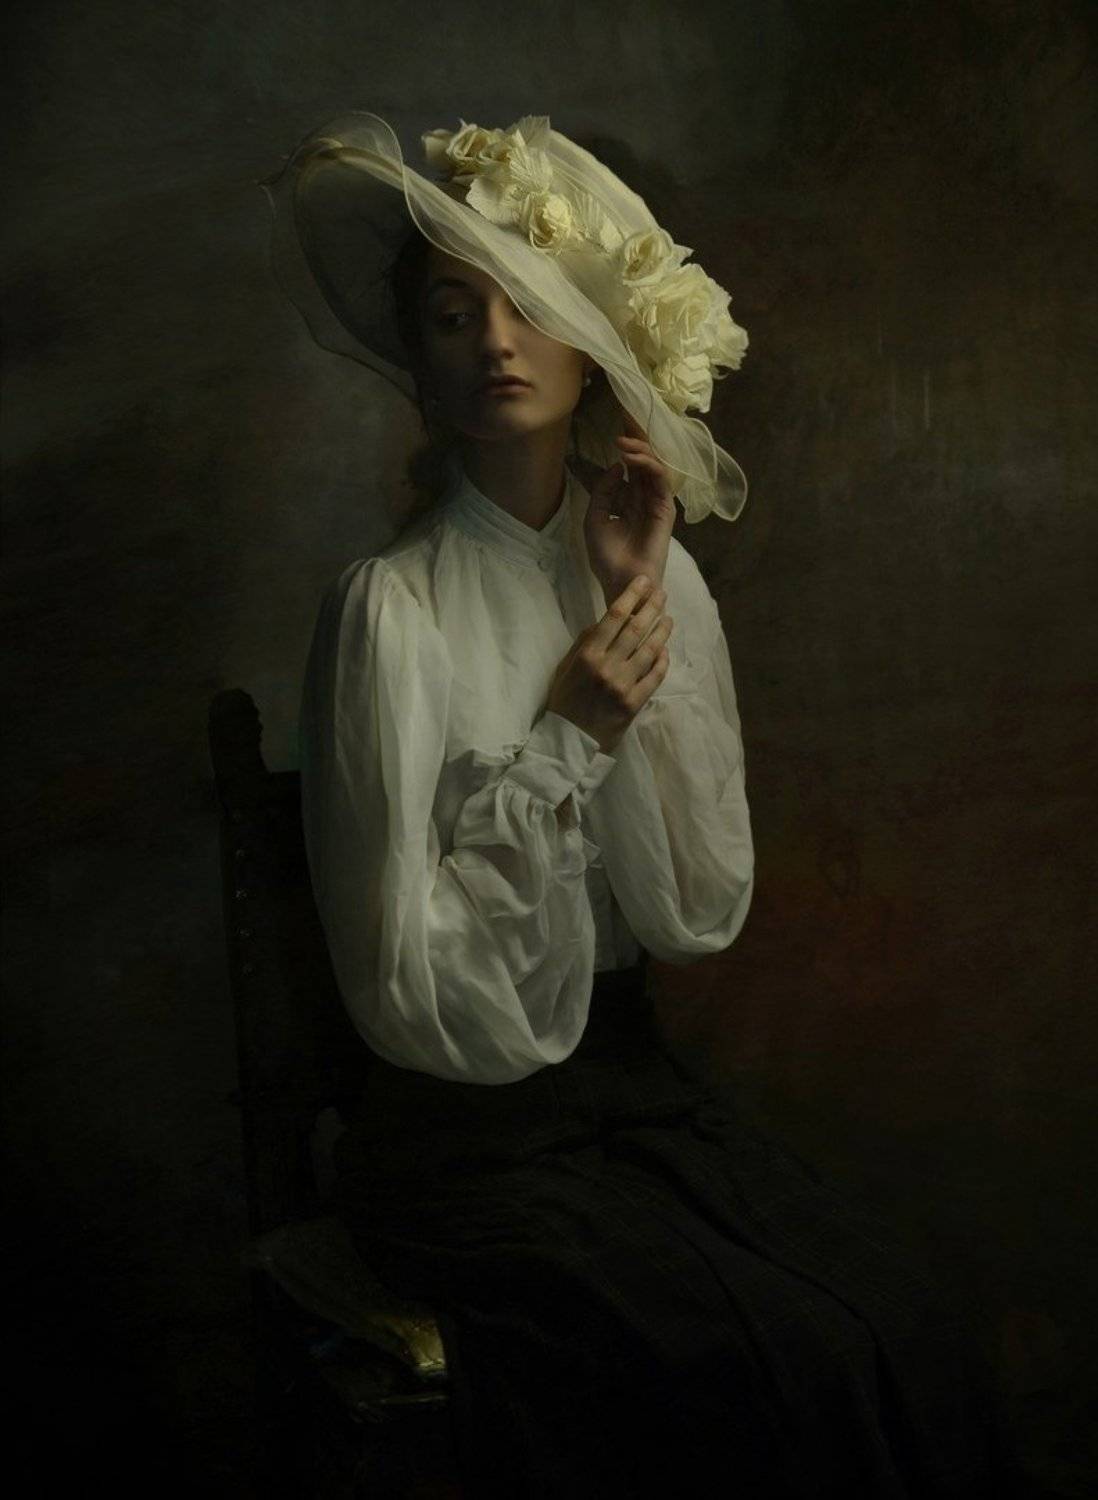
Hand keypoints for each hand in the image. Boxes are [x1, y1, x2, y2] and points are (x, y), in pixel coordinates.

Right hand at [545, 575, 673, 755]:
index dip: (631, 596)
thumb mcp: (565, 668)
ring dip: (662, 631)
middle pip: (636, 629)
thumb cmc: (564, 702)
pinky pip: (655, 677)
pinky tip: (665, 651)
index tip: (642, 582)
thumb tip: (603, 621)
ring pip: (650, 650)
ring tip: (668, 619)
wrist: (569, 741)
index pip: (614, 617)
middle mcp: (607, 666)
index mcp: (587, 655)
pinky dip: (662, 661)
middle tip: (662, 594)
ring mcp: (623, 686)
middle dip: (652, 607)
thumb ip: (583, 643)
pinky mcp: (634, 703)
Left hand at [583, 411, 676, 603]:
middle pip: (644, 460)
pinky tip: (630, 458)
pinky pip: (659, 479)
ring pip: (653, 466)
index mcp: (629, 499)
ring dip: (639, 449)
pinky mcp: (666, 509)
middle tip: (623, 415)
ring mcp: (656, 502)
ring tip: (622, 439)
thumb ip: (604, 491)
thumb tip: (616, 465)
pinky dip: (647, 465)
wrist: (618, 581)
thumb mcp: (595, 517)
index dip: (626, 443)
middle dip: (635, 437)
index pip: (630, 464)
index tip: (616, 420)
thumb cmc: (606, 556)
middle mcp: (644, 497)